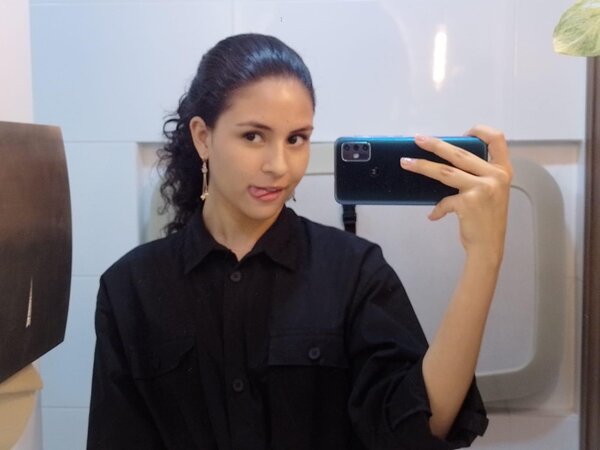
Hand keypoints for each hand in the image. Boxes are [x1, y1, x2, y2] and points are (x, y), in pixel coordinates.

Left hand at [400, 125, 512, 262]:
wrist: (488, 248)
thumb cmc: (486, 220)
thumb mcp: (491, 193)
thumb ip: (477, 176)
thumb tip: (445, 163)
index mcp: (503, 171)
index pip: (497, 140)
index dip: (480, 131)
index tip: (463, 132)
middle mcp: (496, 176)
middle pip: (460, 153)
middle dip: (435, 145)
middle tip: (418, 139)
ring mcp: (483, 188)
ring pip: (445, 172)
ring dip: (422, 166)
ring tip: (406, 162)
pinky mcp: (468, 202)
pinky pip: (444, 201)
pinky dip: (437, 209)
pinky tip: (434, 215)